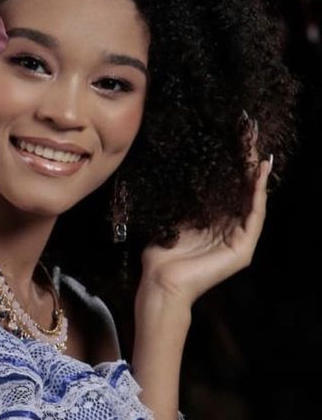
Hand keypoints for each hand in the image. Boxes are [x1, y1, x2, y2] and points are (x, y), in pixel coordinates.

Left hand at [139, 119, 270, 307]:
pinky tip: (258, 175)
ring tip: (257, 151)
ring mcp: (239, 241)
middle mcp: (230, 231)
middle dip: (247, 165)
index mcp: (214, 224)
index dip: (233, 167)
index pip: (228, 191)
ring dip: (256, 176)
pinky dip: (258, 195)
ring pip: (253, 201)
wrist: (161, 283)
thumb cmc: (162, 257)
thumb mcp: (173, 220)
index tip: (234, 141)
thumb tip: (184, 174)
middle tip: (251, 137)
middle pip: (243, 192)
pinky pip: (255, 217)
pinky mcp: (243, 250)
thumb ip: (184, 202)